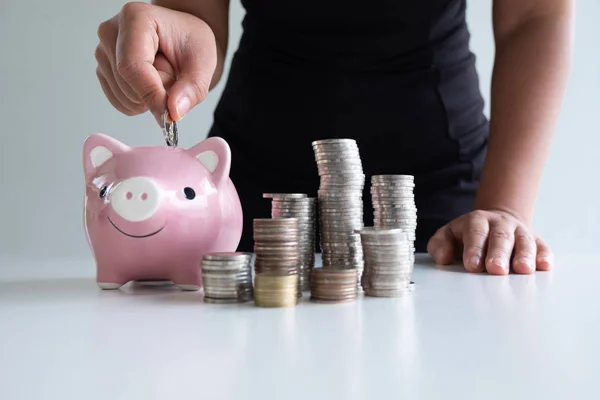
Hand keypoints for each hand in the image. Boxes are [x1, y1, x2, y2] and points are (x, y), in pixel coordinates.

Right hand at [95, 2, 217, 122]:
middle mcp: (111, 32)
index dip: (151, 95)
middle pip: (127, 85)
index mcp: (135, 18)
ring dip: (149, 99)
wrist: (182, 38)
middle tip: (173, 75)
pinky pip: (121, 103)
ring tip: (162, 75)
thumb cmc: (190, 42)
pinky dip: (140, 103)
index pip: (132, 66)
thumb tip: (174, 112)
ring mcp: (103, 52)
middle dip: (156, 93)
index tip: (170, 114)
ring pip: (124, 98)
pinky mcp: (103, 70)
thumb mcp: (203, 62)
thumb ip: (193, 88)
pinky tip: (150, 84)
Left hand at [426, 209, 552, 274]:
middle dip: (498, 253)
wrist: (496, 221)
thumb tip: (443, 258)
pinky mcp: (536, 241)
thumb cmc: (468, 236)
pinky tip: (543, 266)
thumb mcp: (448, 235)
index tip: (472, 265)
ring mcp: (520, 232)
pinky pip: (542, 247)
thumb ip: (440, 245)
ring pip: (524, 242)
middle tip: (495, 269)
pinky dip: (544, 256)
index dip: (474, 249)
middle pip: (500, 237)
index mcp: (477, 222)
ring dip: (524, 255)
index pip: (475, 234)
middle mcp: (500, 224)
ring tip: (522, 269)